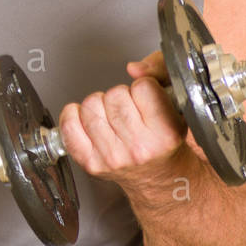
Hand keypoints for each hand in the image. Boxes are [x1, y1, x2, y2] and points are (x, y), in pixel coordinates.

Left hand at [58, 51, 189, 184]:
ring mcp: (112, 157)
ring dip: (99, 106)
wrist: (159, 177)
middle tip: (129, 109)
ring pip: (90, 106)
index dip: (144, 87)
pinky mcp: (91, 163)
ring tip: (112, 117)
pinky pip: (69, 127)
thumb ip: (160, 72)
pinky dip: (73, 116)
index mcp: (166, 133)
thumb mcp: (176, 104)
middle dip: (120, 96)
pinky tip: (86, 119)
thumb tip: (134, 68)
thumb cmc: (165, 140)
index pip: (143, 87)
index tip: (147, 98)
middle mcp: (139, 148)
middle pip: (114, 95)